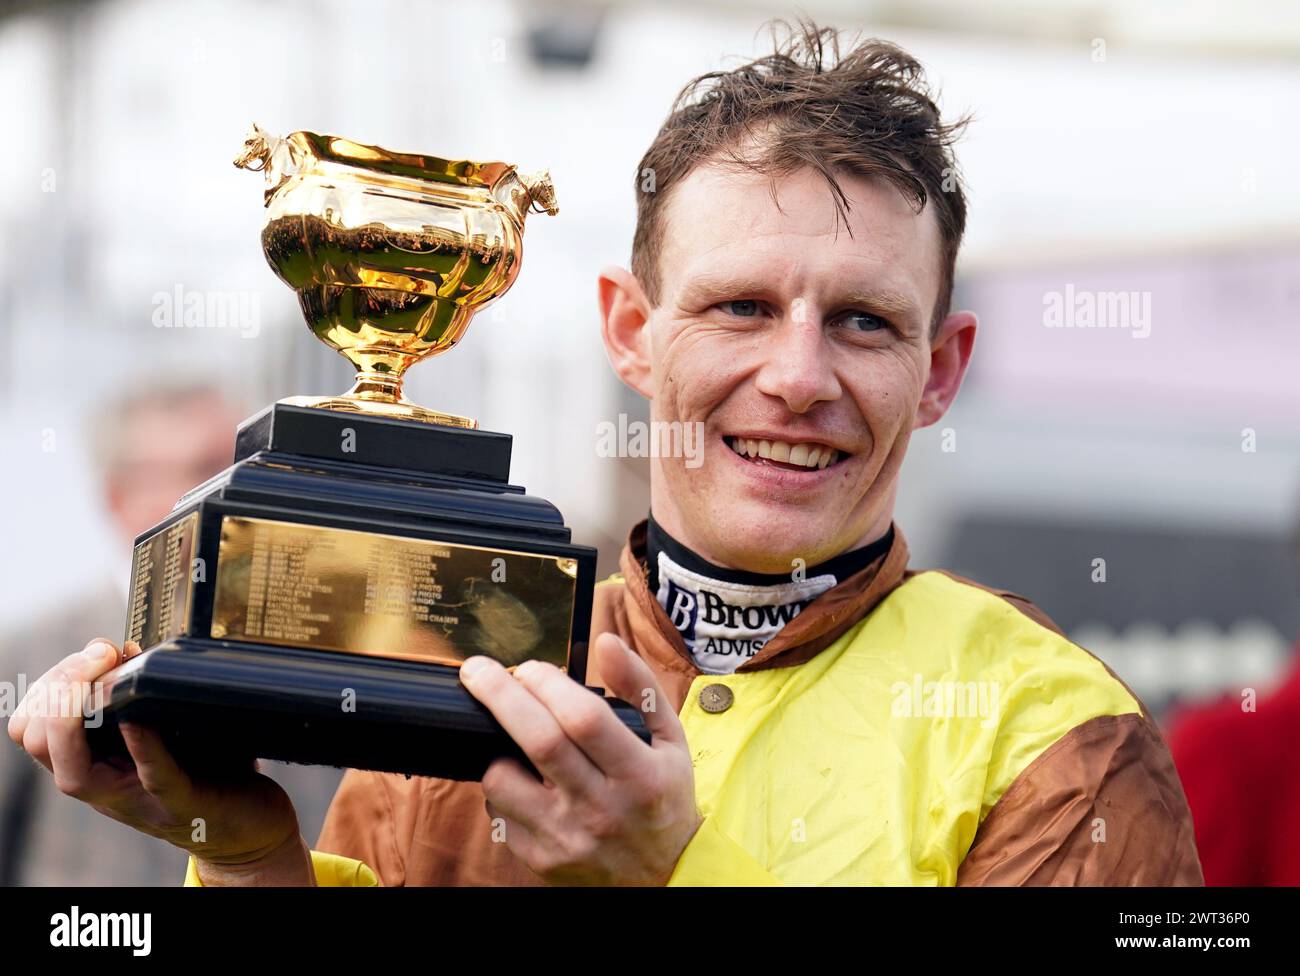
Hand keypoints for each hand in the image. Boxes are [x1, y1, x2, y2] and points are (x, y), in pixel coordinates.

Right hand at [6, 638, 310, 884]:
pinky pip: (153, 777)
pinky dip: (143, 746)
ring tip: (108, 676)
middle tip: (100, 655)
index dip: (50, 683)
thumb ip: (143, 695)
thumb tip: (126, 650)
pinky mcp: (183, 804)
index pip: (32, 727)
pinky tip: (139, 720)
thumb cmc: (207, 770)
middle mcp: (104, 786)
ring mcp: (138, 800)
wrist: (249, 826)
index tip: (95, 650)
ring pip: (72, 774)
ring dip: (78, 717)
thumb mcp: (166, 728)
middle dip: (59, 688)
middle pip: (39, 742)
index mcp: (95, 762)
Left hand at [460, 632, 702, 884]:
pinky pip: (498, 814)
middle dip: (500, 696)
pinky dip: (501, 788)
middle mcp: (603, 808)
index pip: (584, 719)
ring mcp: (568, 838)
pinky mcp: (542, 861)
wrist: (664, 875)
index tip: (533, 668)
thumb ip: (640, 686)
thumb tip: (606, 642)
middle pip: (539, 741)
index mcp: (640, 774)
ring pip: (504, 780)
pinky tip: (522, 780)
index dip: (548, 683)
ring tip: (510, 738)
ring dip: (495, 748)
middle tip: (477, 671)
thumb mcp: (670, 739)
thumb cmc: (663, 795)